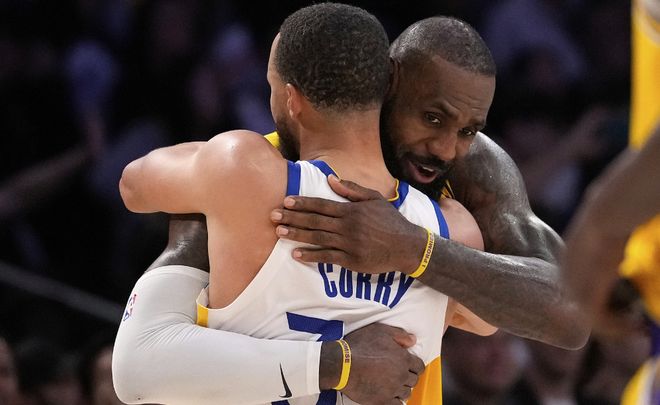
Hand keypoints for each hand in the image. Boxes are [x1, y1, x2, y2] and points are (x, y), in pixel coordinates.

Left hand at [270, 175, 426, 273]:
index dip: (302, 203)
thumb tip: (331, 179)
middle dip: (292, 218)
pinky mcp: (351, 260)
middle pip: (314, 220)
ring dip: (297, 235)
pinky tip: (296, 254)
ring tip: (279, 232)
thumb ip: (352, 189)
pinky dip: (311, 255)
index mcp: (351, 210)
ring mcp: (349, 244)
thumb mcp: (374, 199)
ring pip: (317, 238)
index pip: (321, 204)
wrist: (406, 246)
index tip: (285, 201)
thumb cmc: (390, 221)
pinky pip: (327, 257)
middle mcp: (347, 226)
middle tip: (272, 216)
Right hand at [320, 323, 424, 403]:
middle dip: (409, 377)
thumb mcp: (380, 331)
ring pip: (406, 393)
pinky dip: (396, 401)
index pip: (419, 366)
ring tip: (395, 385)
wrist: (342, 364)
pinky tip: (390, 397)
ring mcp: (392, 389)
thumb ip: (399, 335)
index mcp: (402, 359)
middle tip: (401, 374)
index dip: (416, 365)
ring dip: (402, 389)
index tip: (411, 366)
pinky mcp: (382, 400)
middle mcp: (400, 375)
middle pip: (413, 380)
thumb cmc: (359, 346)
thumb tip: (413, 340)